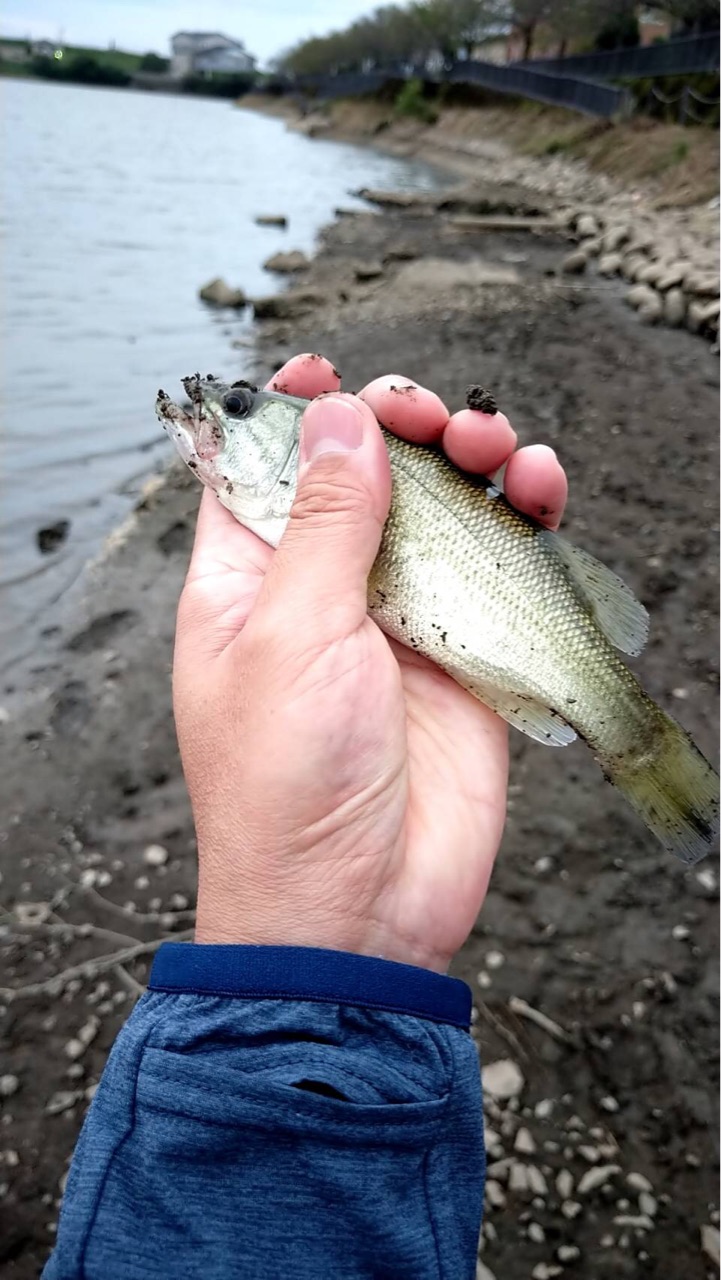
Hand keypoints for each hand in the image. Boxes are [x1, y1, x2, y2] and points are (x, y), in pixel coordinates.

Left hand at [173, 355, 566, 971]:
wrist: (358, 909)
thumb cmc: (288, 786)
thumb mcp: (287, 638)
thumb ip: (321, 525)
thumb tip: (337, 422)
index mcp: (246, 583)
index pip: (259, 471)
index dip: (291, 414)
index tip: (327, 370)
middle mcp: (322, 592)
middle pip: (363, 475)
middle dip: (398, 426)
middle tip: (428, 416)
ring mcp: (399, 621)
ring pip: (440, 511)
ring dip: (470, 462)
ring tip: (495, 446)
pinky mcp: (467, 654)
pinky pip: (499, 568)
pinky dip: (523, 521)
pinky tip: (539, 491)